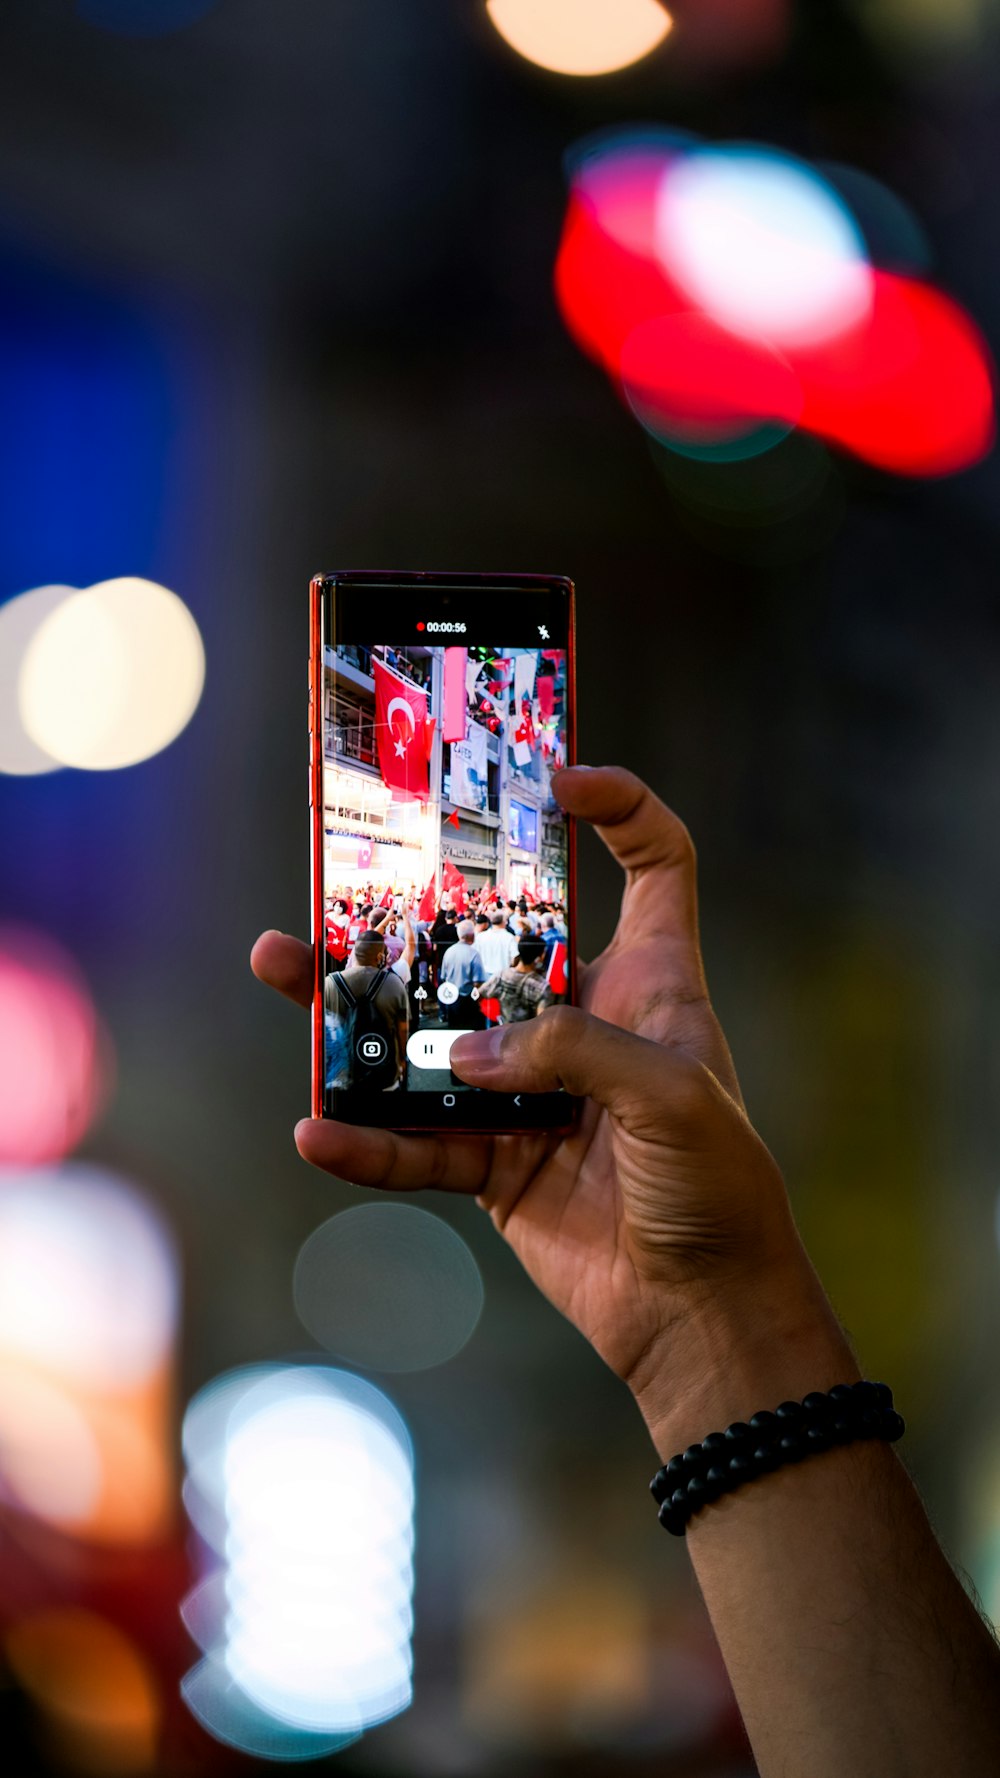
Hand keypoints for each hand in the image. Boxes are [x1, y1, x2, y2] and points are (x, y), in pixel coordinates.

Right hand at [251, 767, 821, 1416]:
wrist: (701, 1315)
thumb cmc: (720, 1190)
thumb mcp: (671, 1097)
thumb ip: (574, 1054)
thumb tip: (468, 1052)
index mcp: (650, 982)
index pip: (652, 864)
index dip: (619, 807)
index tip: (556, 777)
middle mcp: (585, 1022)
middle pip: (491, 942)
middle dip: (420, 906)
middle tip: (348, 875)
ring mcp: (532, 1091)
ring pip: (431, 1035)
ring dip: (358, 1010)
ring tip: (284, 971)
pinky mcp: (496, 1161)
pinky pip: (416, 1142)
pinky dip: (367, 1142)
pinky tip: (318, 1132)